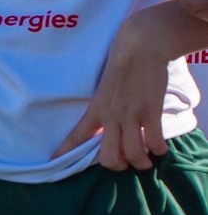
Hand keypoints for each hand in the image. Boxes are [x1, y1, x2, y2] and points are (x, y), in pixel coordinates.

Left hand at [54, 16, 169, 169]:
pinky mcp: (150, 111)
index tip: (53, 163)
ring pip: (133, 154)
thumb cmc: (122, 66)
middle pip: (109, 157)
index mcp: (96, 109)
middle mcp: (110, 116)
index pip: (76, 135)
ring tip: (145, 159)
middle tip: (126, 161)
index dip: (65, 152)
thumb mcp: (104, 89)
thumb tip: (108, 127)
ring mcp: (130, 115)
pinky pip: (154, 142)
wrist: (138, 48)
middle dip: (118, 166)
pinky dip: (159, 150)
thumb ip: (104, 108)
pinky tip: (160, 147)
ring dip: (141, 162)